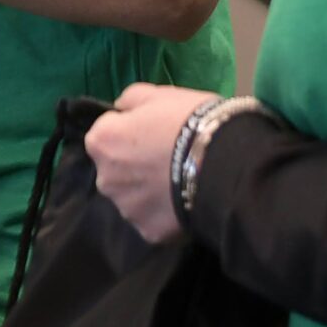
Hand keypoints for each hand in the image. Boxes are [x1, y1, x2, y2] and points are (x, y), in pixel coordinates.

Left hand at [88, 83, 218, 244]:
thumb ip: (130, 100)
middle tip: (167, 158)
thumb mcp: (159, 94)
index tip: (152, 132)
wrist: (225, 164)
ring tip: (180, 182)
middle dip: (133, 165)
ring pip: (133, 197)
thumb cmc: (188, 121)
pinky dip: (165, 212)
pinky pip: (153, 219)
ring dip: (147, 191)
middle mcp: (105, 178)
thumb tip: (120, 109)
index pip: (106, 133)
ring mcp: (127, 208)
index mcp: (101, 142)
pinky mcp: (149, 232)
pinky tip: (186, 202)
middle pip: (116, 169)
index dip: (129, 130)